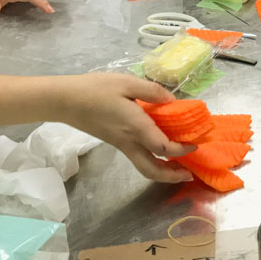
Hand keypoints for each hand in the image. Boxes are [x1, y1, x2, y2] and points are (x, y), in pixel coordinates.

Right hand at [55, 73, 195, 183]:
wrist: (65, 100)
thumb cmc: (95, 89)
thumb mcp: (127, 83)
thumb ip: (152, 91)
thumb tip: (172, 101)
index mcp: (135, 127)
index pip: (162, 147)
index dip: (181, 149)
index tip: (195, 144)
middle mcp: (129, 141)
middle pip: (151, 170)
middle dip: (171, 176)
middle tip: (188, 175)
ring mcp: (121, 144)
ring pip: (144, 167)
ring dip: (163, 172)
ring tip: (179, 168)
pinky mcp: (115, 142)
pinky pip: (138, 157)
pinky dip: (153, 160)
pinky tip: (161, 149)